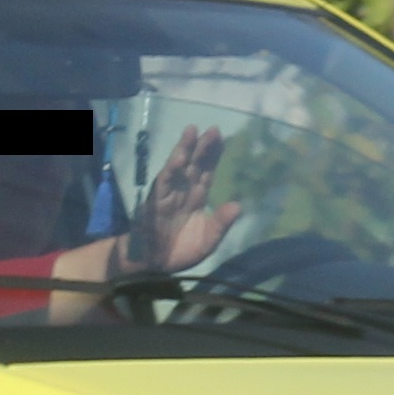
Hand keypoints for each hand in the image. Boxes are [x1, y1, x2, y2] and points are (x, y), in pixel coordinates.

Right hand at [122, 123, 238, 275]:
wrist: (155, 265)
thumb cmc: (181, 251)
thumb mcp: (208, 240)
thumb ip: (221, 223)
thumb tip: (238, 206)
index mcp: (197, 197)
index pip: (207, 171)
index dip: (214, 155)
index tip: (222, 138)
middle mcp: (183, 190)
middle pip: (195, 163)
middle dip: (203, 146)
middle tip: (214, 129)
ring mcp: (169, 193)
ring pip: (179, 166)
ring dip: (185, 149)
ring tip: (193, 131)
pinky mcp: (156, 200)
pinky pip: (164, 181)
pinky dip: (171, 168)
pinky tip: (179, 157)